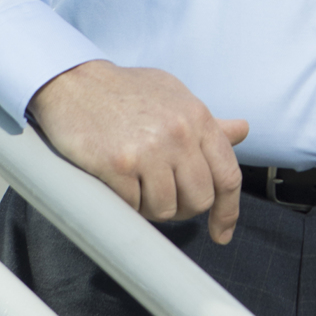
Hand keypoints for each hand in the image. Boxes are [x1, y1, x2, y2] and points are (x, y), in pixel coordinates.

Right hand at [28, 60, 248, 241]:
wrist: (74, 82)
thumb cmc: (125, 90)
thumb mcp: (174, 96)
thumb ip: (208, 121)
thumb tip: (242, 131)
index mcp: (197, 117)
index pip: (227, 175)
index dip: (228, 211)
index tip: (222, 233)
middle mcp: (178, 134)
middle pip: (199, 200)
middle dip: (183, 208)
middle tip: (162, 197)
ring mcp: (149, 150)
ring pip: (166, 210)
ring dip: (151, 207)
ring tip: (136, 185)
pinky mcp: (118, 165)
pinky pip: (134, 208)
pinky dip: (126, 204)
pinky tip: (117, 184)